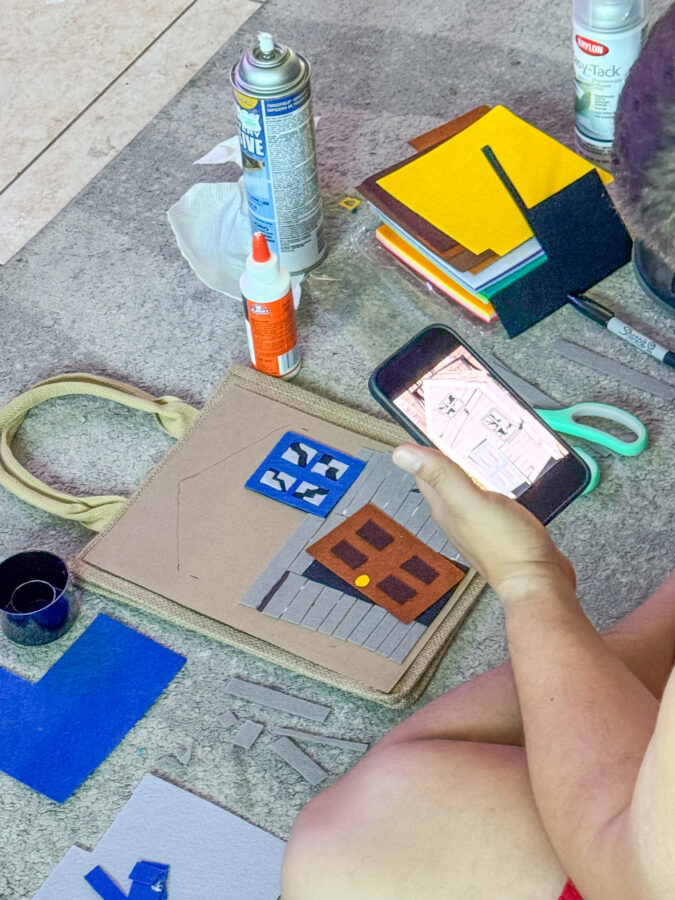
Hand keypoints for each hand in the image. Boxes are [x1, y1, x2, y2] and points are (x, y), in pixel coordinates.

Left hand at [393, 444, 575, 600]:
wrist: (539, 581)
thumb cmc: (507, 548)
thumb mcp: (471, 503)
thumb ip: (441, 476)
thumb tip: (402, 453)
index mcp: (445, 507)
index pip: (426, 469)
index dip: (427, 444)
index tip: (437, 422)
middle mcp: (459, 513)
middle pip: (450, 473)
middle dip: (458, 450)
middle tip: (469, 427)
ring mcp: (481, 519)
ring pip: (475, 482)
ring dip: (482, 463)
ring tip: (492, 444)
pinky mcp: (504, 523)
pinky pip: (497, 493)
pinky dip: (502, 478)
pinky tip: (513, 472)